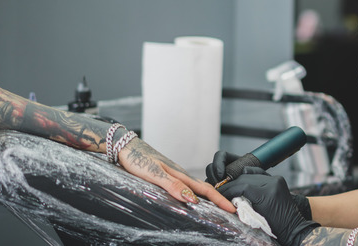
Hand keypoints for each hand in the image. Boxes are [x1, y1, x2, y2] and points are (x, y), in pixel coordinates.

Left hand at [118, 138, 235, 212]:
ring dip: (207, 198)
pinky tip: (192, 199)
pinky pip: (185, 187)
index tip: (232, 209)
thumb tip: (193, 199)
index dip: (219, 200)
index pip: (205, 190)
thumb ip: (173, 186)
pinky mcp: (166, 175)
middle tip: (229, 211)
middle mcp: (180, 174)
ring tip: (216, 209)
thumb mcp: (155, 174)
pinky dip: (194, 195)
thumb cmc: (138, 159)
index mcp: (180, 175)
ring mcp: (173, 174)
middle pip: (204, 189)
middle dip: (218, 200)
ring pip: (195, 188)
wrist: (125, 147)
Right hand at [219, 168, 317, 245]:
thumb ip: (243, 204)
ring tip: (232, 187)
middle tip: (223, 191)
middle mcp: (273, 183)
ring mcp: (276, 179)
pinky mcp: (277, 179)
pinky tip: (243, 181)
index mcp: (267, 194)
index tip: (221, 194)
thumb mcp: (255, 217)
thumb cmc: (275, 227)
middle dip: (233, 185)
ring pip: (252, 174)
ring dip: (240, 180)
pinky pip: (260, 173)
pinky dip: (250, 176)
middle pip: (245, 178)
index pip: (243, 186)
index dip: (230, 190)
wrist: (293, 226)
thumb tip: (229, 198)